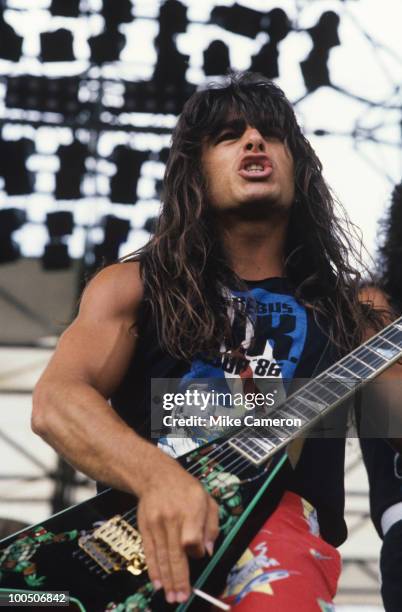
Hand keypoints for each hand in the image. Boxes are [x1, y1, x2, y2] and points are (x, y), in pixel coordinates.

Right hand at [136, 454, 218, 603]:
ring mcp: (156, 524)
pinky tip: (158, 584)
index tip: (198, 555)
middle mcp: (172, 518)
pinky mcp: (145, 528)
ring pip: (162, 556)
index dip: (195, 551)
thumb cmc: (186, 489)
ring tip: (172, 597)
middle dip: (179, 579)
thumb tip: (207, 551)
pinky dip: (154, 570)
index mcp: (191, 509)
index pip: (191, 537)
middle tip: (182, 597)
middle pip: (175, 553)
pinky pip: (150, 552)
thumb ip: (212, 525)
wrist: (156, 475)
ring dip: (167, 580)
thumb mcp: (207, 499)